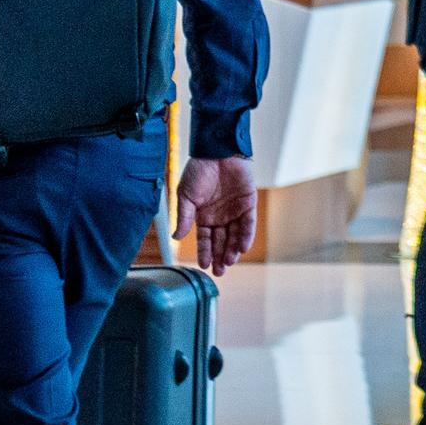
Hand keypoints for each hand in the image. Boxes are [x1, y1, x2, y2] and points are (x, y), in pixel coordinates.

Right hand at [177, 157, 257, 271]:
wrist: (217, 152)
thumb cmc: (198, 172)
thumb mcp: (186, 196)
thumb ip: (183, 216)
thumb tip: (176, 237)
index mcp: (204, 216)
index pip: (205, 240)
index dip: (205, 252)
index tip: (204, 266)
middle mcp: (220, 217)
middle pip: (221, 241)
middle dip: (220, 257)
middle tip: (220, 272)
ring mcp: (235, 211)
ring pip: (235, 235)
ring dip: (232, 249)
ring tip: (229, 261)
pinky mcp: (248, 203)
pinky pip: (248, 223)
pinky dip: (245, 235)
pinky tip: (241, 247)